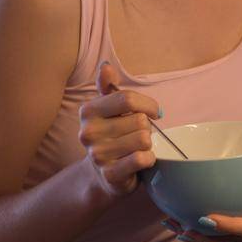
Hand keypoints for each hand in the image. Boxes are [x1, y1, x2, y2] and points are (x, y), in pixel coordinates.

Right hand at [78, 61, 161, 199]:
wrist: (102, 175)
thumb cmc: (111, 136)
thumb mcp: (108, 109)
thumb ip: (107, 86)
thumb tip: (105, 66)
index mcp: (88, 111)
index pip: (127, 98)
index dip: (147, 105)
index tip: (153, 112)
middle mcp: (89, 132)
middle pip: (139, 120)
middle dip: (146, 127)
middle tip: (137, 135)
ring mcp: (98, 155)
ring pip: (143, 139)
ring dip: (148, 144)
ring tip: (137, 148)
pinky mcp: (110, 174)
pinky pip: (142, 158)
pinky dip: (148, 159)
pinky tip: (141, 161)